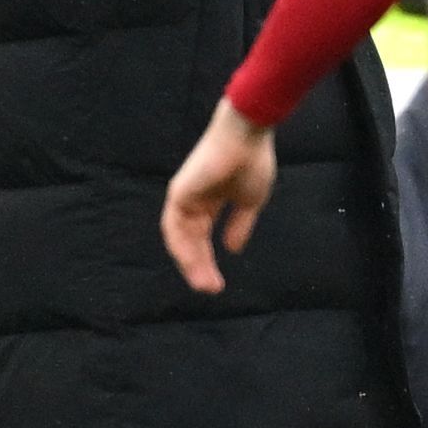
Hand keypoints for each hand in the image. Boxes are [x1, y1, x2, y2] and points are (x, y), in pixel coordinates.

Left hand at [162, 100, 277, 294]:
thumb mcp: (250, 201)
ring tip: (204, 285)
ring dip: (191, 263)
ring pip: (181, 239)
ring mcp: (183, 196)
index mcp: (209, 201)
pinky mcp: (179, 193)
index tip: (217, 284)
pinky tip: (194, 265)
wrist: (247, 137)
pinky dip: (183, 249)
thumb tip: (233, 250)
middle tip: (210, 290)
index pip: (202, 238)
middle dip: (199, 268)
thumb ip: (239, 225)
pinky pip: (175, 228)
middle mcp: (192, 201)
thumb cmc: (252, 162)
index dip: (208, 261)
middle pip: (190, 242)